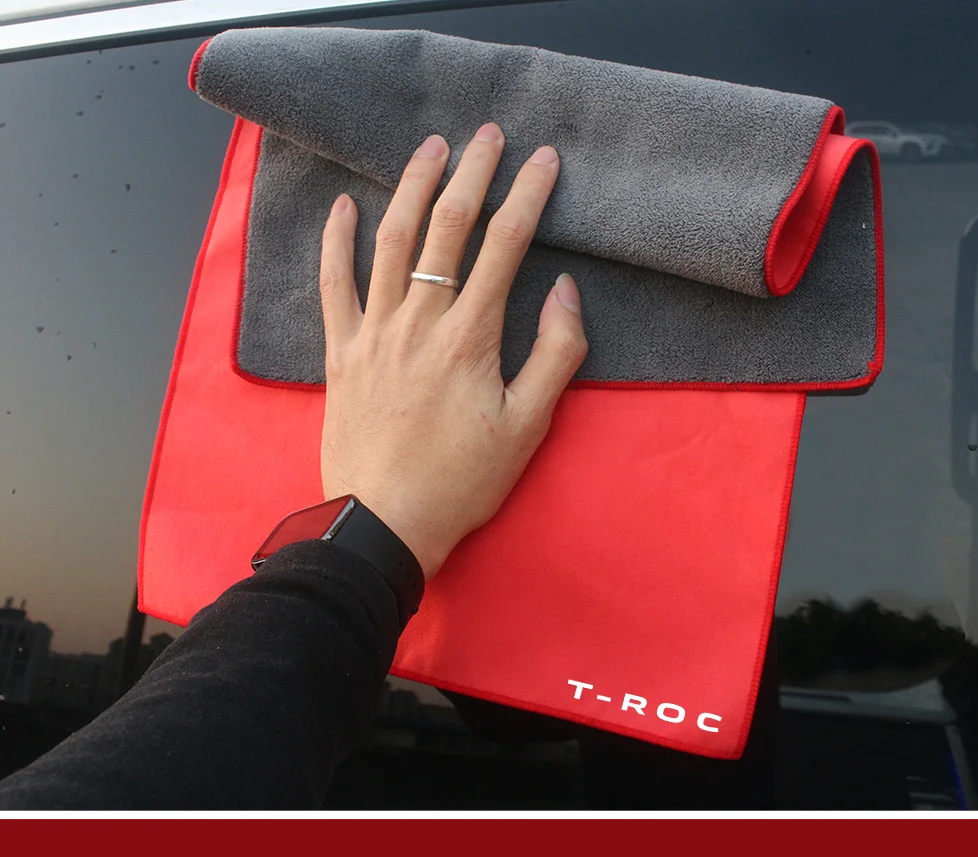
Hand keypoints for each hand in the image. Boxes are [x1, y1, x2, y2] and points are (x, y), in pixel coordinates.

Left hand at [318, 122, 586, 579]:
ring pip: (392, 242)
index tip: (543, 159)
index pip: (505, 246)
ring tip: (430, 149)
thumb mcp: (526, 427)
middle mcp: (419, 321)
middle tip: (488, 134)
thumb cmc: (461, 482)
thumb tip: (565, 293)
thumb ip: (554, 356)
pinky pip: (333, 284)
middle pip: (447, 228)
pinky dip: (338, 242)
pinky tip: (345, 207)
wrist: (384, 523)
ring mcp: (374, 332)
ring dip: (412, 188)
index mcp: (470, 338)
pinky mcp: (341, 352)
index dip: (528, 195)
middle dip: (472, 173)